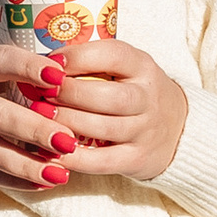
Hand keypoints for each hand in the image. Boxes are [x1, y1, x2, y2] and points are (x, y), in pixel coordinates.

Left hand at [34, 37, 187, 181]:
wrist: (177, 129)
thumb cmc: (134, 93)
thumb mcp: (125, 69)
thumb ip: (92, 63)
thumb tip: (39, 62)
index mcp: (142, 66)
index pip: (113, 55)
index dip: (78, 58)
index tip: (49, 63)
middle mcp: (148, 97)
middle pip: (108, 95)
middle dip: (69, 93)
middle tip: (40, 92)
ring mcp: (146, 130)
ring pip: (103, 127)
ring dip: (67, 121)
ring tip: (40, 117)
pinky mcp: (137, 159)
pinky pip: (102, 161)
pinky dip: (74, 157)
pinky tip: (51, 151)